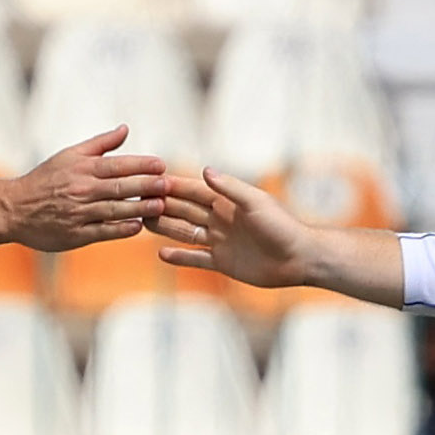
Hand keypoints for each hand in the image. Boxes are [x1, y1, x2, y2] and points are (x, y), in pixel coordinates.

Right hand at [0, 126, 167, 252]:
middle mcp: (81, 189)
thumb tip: (125, 129)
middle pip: (119, 187)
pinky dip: (120, 229)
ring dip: (139, 208)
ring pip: (114, 209)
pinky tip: (137, 227)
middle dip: (146, 185)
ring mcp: (79, 213)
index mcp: (82, 169)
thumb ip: (100, 144)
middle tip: (168, 184)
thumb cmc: (45, 180)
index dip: (141, 165)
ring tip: (161, 206)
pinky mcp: (75, 235)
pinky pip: (102, 231)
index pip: (117, 165)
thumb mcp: (69, 155)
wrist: (13, 208)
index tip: (162, 165)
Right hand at [154, 167, 315, 288]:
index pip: (193, 191)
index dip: (172, 186)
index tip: (148, 180)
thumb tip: (205, 171)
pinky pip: (196, 258)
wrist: (299, 258)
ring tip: (142, 223)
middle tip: (135, 201)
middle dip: (162, 205)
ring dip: (165, 227)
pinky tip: (161, 253)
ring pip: (185, 232)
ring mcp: (220, 241)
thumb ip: (229, 188)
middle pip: (184, 210)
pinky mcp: (223, 263)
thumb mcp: (256, 202)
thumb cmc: (282, 225)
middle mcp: (220, 219)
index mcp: (227, 202)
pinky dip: (180, 257)